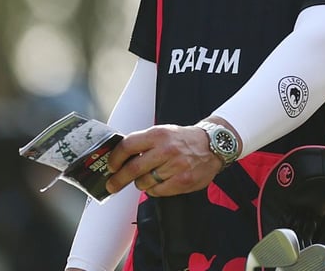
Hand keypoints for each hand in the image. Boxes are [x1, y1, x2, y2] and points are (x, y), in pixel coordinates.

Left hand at [104, 124, 223, 196]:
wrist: (213, 145)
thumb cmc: (184, 140)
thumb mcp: (164, 133)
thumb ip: (143, 143)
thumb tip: (119, 158)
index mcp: (159, 134)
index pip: (127, 146)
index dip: (115, 159)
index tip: (110, 167)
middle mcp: (166, 149)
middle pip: (133, 169)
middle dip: (118, 180)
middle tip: (112, 185)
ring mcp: (175, 166)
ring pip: (144, 182)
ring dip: (141, 183)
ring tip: (148, 178)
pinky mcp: (182, 181)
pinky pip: (157, 191)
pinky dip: (154, 190)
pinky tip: (159, 182)